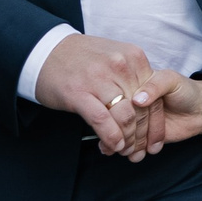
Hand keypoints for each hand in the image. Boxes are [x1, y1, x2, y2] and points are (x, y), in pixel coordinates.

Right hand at [34, 33, 161, 155]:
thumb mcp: (115, 58)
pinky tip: (113, 145)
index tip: (152, 141)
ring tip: (123, 150)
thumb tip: (147, 105)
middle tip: (137, 150)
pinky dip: (111, 137)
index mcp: (133, 57)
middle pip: (141, 110)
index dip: (155, 123)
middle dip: (141, 135)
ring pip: (124, 117)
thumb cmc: (81, 58)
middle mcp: (120, 65)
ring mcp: (99, 78)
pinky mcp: (79, 92)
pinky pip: (102, 120)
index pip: (153, 97)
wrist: (46, 50)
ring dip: (126, 140)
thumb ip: (133, 76)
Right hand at [125, 67, 201, 155]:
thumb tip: (136, 99)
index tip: (119, 122)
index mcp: (133, 85)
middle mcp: (131, 103)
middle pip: (119, 119)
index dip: (118, 113)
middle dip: (120, 132)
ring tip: (127, 151)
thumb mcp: (171, 80)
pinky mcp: (143, 135)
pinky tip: (134, 155)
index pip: (120, 101)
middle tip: (124, 141)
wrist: (200, 110)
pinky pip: (133, 145)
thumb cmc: (186, 90)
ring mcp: (137, 121)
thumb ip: (155, 86)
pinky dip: (132, 151)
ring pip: (123, 133)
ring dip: (124, 144)